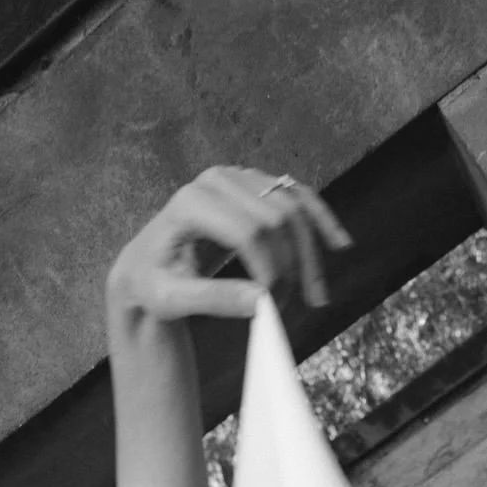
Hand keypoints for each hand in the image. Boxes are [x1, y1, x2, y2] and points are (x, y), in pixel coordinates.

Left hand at [107, 164, 351, 324]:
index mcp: (192, 202)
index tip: (275, 309)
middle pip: (276, 219)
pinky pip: (297, 197)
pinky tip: (339, 245)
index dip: (270, 272)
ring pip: (292, 209)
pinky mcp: (255, 184)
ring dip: (311, 254)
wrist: (147, 265)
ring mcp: (238, 177)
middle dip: (292, 266)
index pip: (249, 233)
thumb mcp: (172, 299)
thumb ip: (213, 299)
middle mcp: (216, 179)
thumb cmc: (153, 284)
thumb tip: (263, 303)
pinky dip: (320, 221)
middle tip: (294, 308)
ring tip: (317, 296)